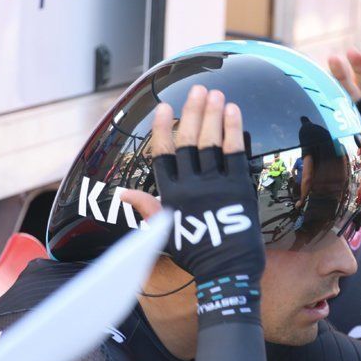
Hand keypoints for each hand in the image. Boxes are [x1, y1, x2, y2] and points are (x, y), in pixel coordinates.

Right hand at [123, 86, 264, 326]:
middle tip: (197, 89)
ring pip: (211, 142)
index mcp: (171, 195)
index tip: (164, 106)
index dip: (163, 128)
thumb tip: (121, 194)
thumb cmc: (195, 254)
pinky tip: (233, 110)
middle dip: (192, 112)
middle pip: (190, 141)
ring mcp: (216, 185)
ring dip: (212, 115)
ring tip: (215, 93)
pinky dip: (233, 130)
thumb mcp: (164, 233)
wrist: (226, 271)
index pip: (163, 154)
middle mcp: (192, 185)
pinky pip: (234, 153)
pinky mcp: (239, 188)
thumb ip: (147, 208)